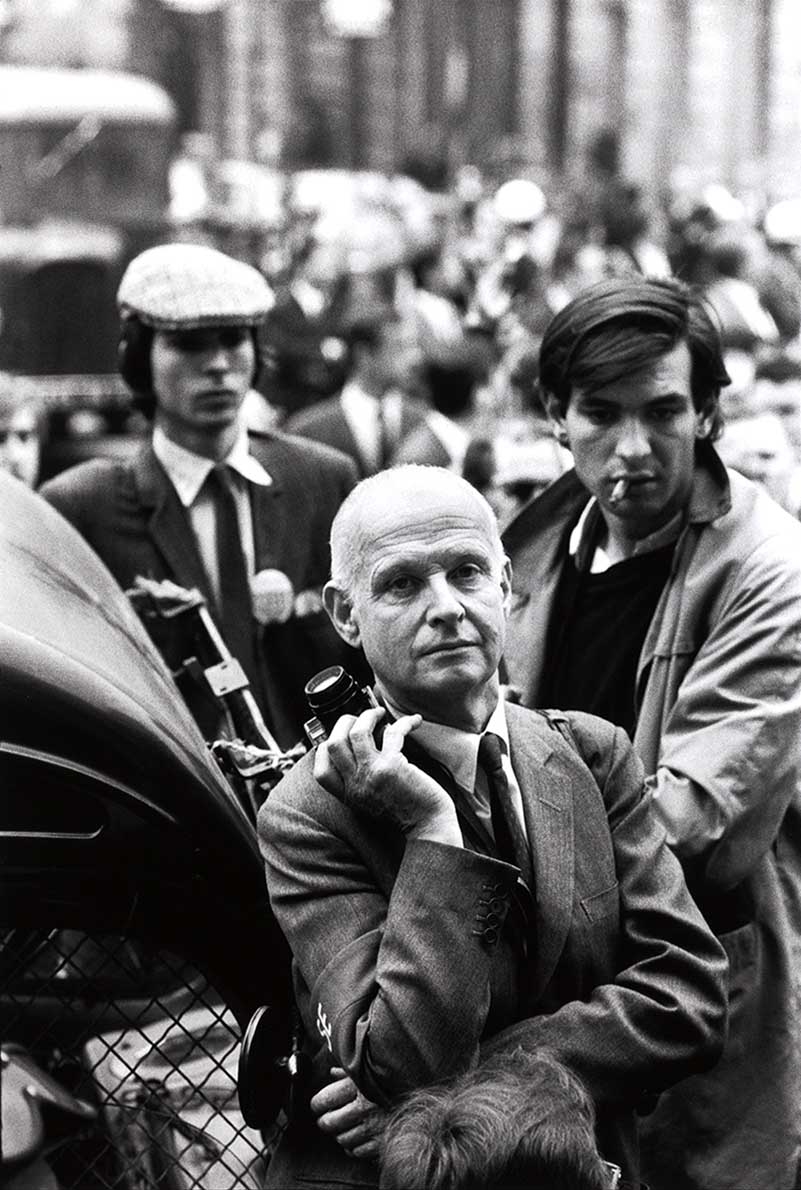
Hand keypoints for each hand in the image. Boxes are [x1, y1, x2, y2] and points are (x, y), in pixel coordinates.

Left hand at [311, 1066, 385, 1159]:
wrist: (424, 1088)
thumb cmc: (394, 1075)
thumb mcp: (370, 1065)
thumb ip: (349, 1071)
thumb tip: (332, 1073)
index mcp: (356, 1086)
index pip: (322, 1102)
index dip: (317, 1104)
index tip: (318, 1104)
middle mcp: (362, 1109)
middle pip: (328, 1123)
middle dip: (325, 1120)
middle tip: (327, 1116)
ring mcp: (372, 1127)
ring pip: (341, 1139)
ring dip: (340, 1134)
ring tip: (344, 1126)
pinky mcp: (382, 1142)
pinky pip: (357, 1151)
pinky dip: (353, 1146)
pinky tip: (357, 1137)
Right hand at [313, 707, 460, 841]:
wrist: (427, 826)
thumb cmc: (406, 812)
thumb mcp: (371, 803)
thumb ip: (360, 783)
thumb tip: (360, 749)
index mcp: (349, 795)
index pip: (321, 770)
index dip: (324, 748)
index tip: (340, 736)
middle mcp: (356, 784)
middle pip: (334, 744)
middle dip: (344, 723)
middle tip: (360, 718)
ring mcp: (372, 774)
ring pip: (357, 732)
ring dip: (368, 716)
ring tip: (379, 713)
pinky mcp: (392, 766)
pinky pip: (393, 732)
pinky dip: (405, 722)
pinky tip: (414, 721)